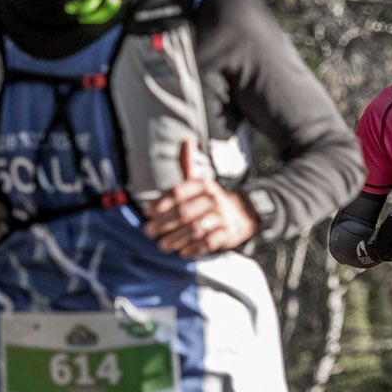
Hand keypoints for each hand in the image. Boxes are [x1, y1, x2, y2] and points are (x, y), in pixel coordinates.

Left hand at [142, 139, 257, 256]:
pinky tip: (183, 251)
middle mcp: (214, 199)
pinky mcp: (228, 233)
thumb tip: (187, 140)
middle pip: (185, 212)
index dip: (161, 202)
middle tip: (149, 231)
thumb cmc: (211, 198)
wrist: (243, 214)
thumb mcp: (200, 181)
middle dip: (164, 223)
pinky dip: (195, 248)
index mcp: (204, 185)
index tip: (147, 212)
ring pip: (195, 228)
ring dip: (176, 238)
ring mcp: (222, 217)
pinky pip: (209, 242)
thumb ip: (188, 164)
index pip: (179, 192)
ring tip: (162, 245)